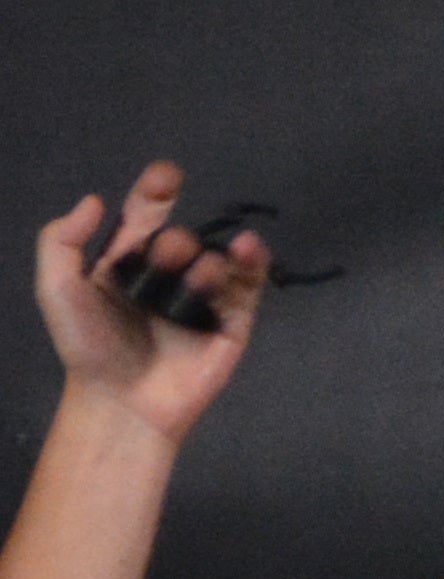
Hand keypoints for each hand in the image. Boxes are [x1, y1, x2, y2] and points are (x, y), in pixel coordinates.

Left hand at [34, 162, 263, 443]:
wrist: (122, 402)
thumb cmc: (87, 348)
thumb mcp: (56, 289)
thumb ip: (61, 240)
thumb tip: (97, 199)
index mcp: (126, 264)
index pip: (145, 217)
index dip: (155, 192)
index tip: (167, 177)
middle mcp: (166, 277)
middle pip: (181, 239)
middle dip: (174, 242)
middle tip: (162, 259)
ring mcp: (201, 300)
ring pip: (215, 260)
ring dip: (205, 260)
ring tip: (196, 278)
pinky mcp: (231, 325)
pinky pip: (249, 287)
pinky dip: (252, 264)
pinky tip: (249, 249)